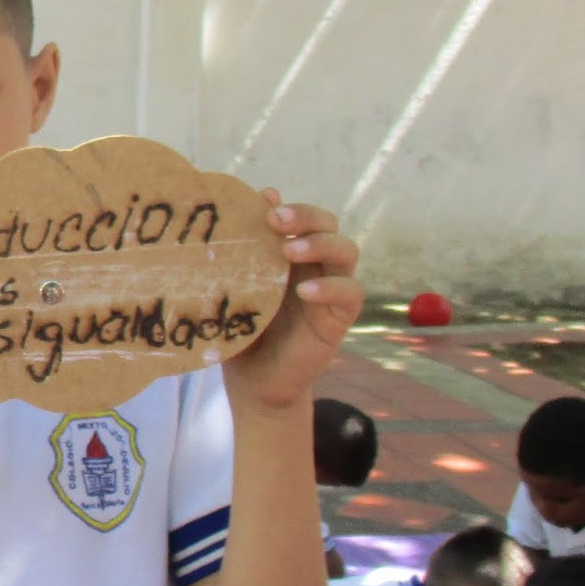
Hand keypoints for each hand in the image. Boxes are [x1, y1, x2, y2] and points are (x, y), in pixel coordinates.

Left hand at [223, 191, 363, 409]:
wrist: (253, 382)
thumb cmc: (239, 330)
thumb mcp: (233, 291)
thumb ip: (237, 256)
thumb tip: (234, 221)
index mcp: (289, 254)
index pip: (302, 217)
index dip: (289, 206)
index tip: (263, 204)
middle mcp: (314, 265)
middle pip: (328, 224)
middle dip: (306, 216)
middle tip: (276, 221)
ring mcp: (330, 289)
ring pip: (346, 251)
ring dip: (321, 244)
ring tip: (290, 251)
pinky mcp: (339, 317)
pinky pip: (351, 292)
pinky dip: (332, 286)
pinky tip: (305, 291)